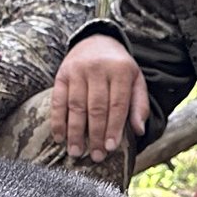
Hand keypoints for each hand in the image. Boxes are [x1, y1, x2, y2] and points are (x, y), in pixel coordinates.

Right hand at [49, 35, 150, 166]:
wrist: (96, 40)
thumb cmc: (119, 68)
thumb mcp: (135, 80)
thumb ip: (139, 105)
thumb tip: (139, 131)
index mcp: (120, 71)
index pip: (117, 104)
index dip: (114, 128)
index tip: (111, 148)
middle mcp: (98, 69)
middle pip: (96, 108)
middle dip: (95, 135)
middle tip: (96, 156)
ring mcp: (77, 71)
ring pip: (76, 106)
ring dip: (75, 132)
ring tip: (76, 152)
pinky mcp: (61, 75)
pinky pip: (58, 101)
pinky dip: (57, 121)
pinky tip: (59, 137)